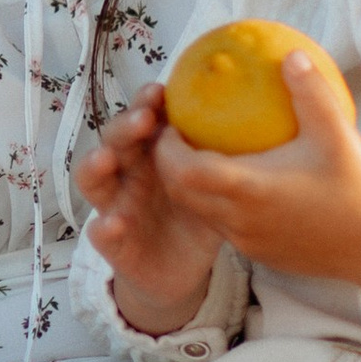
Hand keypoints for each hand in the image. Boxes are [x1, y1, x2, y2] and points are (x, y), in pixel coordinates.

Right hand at [74, 87, 219, 332]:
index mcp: (152, 154)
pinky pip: (100, 233)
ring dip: (95, 166)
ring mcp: (117, 206)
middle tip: (143, 118)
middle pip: (115, 141)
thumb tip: (267, 115)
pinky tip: (113, 224)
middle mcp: (129, 174)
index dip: (145, 102)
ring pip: (93, 180)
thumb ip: (228, 156)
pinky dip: (103, 227)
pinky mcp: (114, 243)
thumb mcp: (215, 184)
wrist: (180, 270)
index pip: (142, 118)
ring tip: (106, 159)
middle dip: (124, 126)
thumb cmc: (197, 216)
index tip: (160, 91)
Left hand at [151, 54, 360, 311]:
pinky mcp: (259, 253)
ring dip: (190, 185)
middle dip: (169, 164)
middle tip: (179, 134)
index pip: (184, 170)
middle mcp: (240, 218)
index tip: (172, 123)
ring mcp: (247, 240)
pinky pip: (222, 226)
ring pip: (198, 212)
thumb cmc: (356, 189)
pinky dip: (214, 203)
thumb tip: (291, 53)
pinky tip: (236, 181)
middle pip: (180, 192)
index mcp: (250, 189)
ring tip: (201, 153)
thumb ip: (310, 92)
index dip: (167, 148)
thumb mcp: (338, 133)